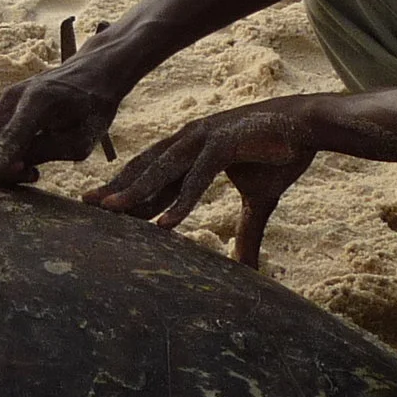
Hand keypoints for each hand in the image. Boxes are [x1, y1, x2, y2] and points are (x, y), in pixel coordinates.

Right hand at [0, 66, 123, 189]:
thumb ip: (47, 152)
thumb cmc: (92, 109)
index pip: (8, 140)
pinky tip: (20, 157)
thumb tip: (12, 164)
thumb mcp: (83, 139)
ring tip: (30, 166)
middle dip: (0, 172)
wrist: (88, 75)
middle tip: (34, 173)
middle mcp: (10, 97)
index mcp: (37, 100)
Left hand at [88, 97, 315, 267]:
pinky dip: (181, 202)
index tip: (102, 210)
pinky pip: (197, 179)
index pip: (153, 175)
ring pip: (163, 170)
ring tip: (111, 211)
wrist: (309, 126)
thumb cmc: (281, 156)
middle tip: (86, 207)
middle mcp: (190, 141)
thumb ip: (245, 233)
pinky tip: (166, 224)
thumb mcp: (259, 202)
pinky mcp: (223, 144)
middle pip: (147, 169)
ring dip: (136, 191)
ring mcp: (204, 139)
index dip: (129, 192)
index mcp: (192, 150)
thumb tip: (245, 269)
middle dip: (118, 188)